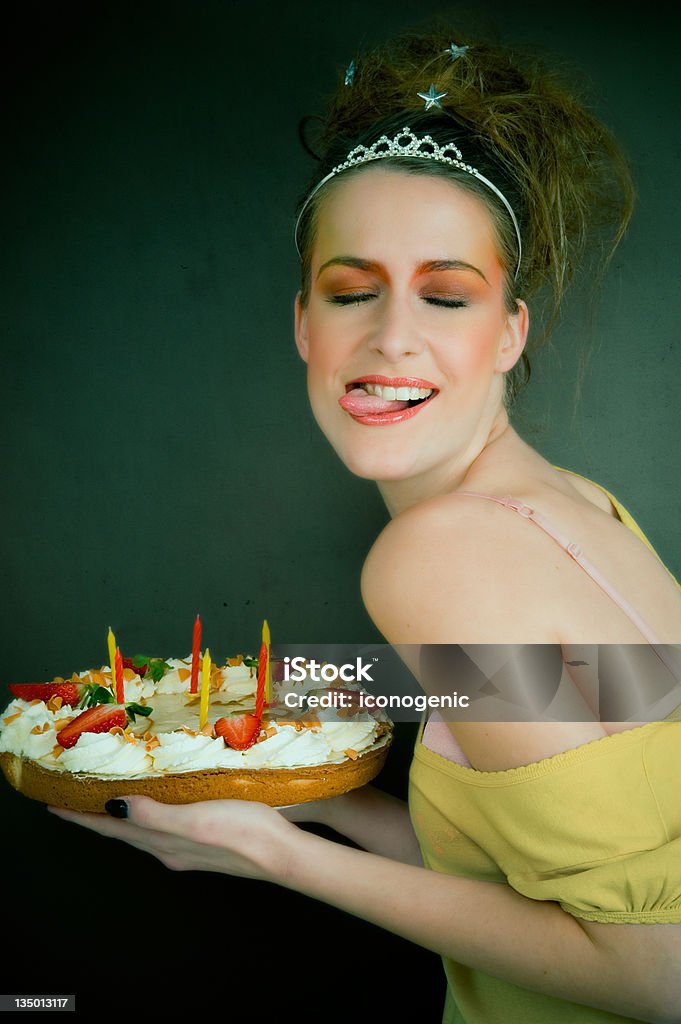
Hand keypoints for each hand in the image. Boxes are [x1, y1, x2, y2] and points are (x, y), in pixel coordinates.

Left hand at [48, 797, 298, 882]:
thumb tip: (114, 806)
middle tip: (71, 801)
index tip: (53, 807)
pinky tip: (157, 808)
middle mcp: (169, 849)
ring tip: (104, 802)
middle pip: (123, 833)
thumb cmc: (240, 830)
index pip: (112, 829)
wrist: (281, 853)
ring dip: (121, 818)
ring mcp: (187, 849)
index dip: (82, 817)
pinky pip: (163, 829)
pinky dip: (148, 817)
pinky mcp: (206, 843)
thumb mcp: (193, 819)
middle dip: (96, 818)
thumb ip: (154, 815)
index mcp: (161, 843)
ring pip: (142, 832)